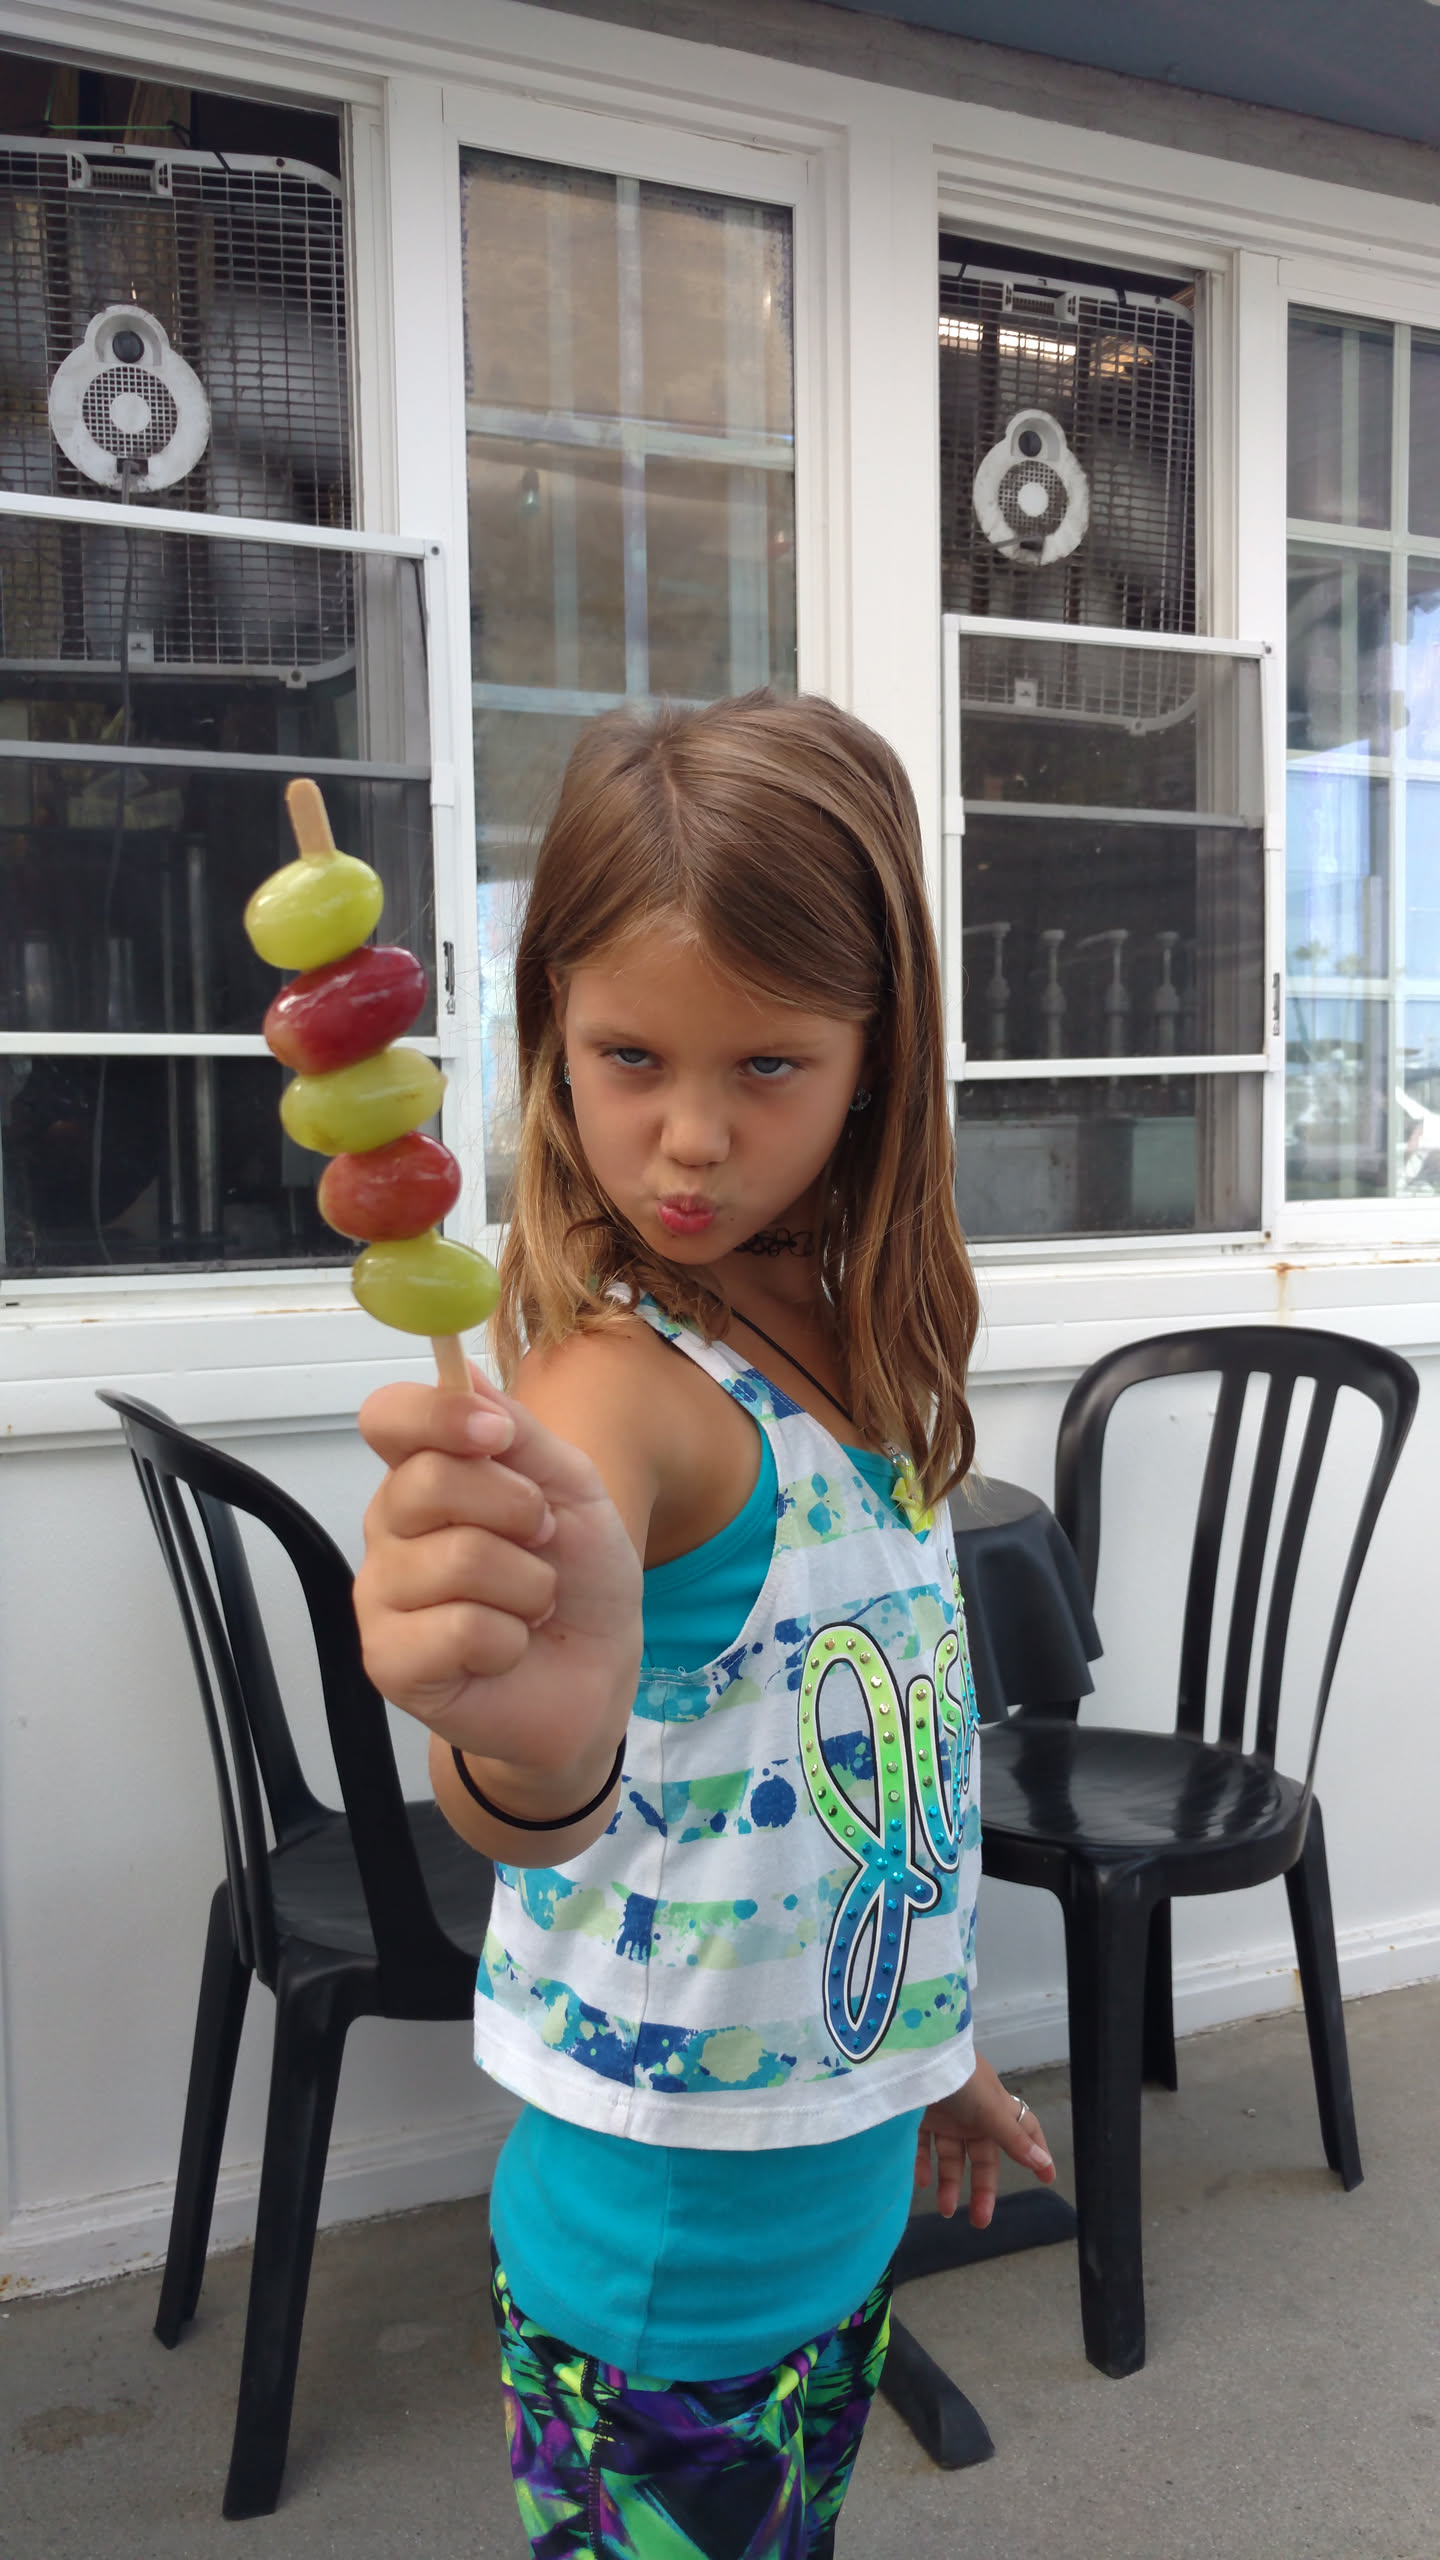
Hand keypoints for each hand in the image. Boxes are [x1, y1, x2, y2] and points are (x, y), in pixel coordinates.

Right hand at [353, 1370, 642, 1782]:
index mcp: (425, 1474)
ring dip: (526, 1586)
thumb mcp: (572, 1488)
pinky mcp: (389, 1661)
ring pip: (456, 1560)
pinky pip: (457, 1629)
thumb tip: (459, 1369)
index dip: (436, 1416)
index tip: (496, 1436)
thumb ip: (519, 1432)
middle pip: (428, 1482)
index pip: (388, 1418)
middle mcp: (391, 1528)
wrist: (596, 1675)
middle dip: (516, 1511)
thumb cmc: (579, 1579)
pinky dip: (507, 1640)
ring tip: (530, 1605)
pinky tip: (505, 1651)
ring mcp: (382, 1595)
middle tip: (541, 1541)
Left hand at [913, 2052, 1055, 2229]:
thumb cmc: (960, 2079)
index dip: (1035, 2152)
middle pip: (982, 2157)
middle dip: (983, 2188)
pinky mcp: (915, 2116)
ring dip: (950, 2183)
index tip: (1047, 2178)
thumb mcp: (990, 2108)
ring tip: (946, 2210)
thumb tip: (1043, 2162)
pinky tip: (921, 2182)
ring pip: (950, 2156)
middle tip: (980, 2221)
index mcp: (995, 2108)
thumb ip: (1013, 2138)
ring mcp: (944, 2115)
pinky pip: (920, 2147)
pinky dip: (921, 2165)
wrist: (914, 2056)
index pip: (1022, 2132)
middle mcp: (971, 2114)